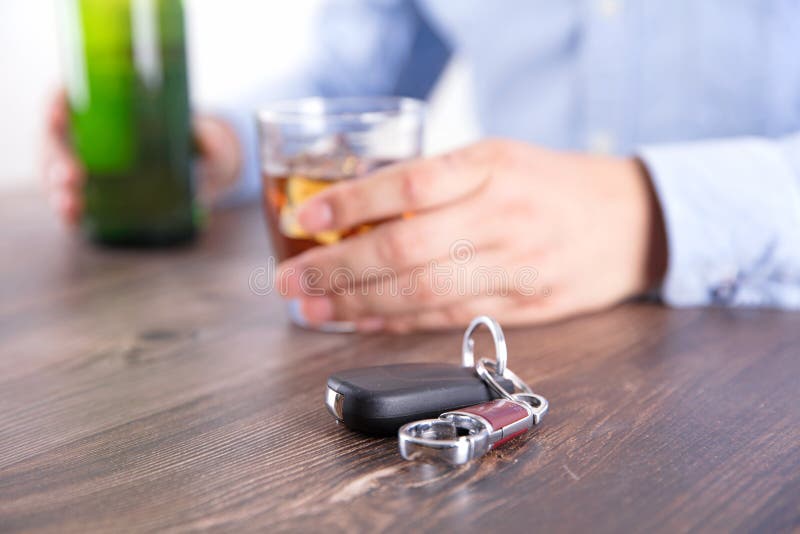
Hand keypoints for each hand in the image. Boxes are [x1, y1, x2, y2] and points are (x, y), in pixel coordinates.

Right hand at [41, 89, 241, 225]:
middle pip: (55, 140)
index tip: (58, 114)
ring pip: (56, 175)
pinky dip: (68, 212)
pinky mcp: (89, 196)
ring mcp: (82, 166)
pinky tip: (72, 217)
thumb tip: (206, 142)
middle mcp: (84, 134)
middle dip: (57, 158)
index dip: (55, 103)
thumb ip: (205, 138)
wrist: (197, 171)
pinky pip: (71, 203)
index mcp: (102, 105)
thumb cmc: (191, 141)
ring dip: (58, 190)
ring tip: (70, 204)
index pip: (66, 96)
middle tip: (73, 175)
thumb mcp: (201, 136)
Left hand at [276, 139, 667, 332]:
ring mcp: (515, 265)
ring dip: (359, 305)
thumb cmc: (552, 183)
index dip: (349, 203)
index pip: (409, 184)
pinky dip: (399, 322)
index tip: (304, 217)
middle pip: (406, 248)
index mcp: (492, 166)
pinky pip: (449, 318)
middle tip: (291, 281)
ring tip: (313, 308)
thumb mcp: (498, 156)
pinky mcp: (523, 304)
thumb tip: (357, 214)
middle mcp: (502, 215)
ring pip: (423, 292)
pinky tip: (363, 321)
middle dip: (338, 268)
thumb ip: (435, 182)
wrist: (632, 220)